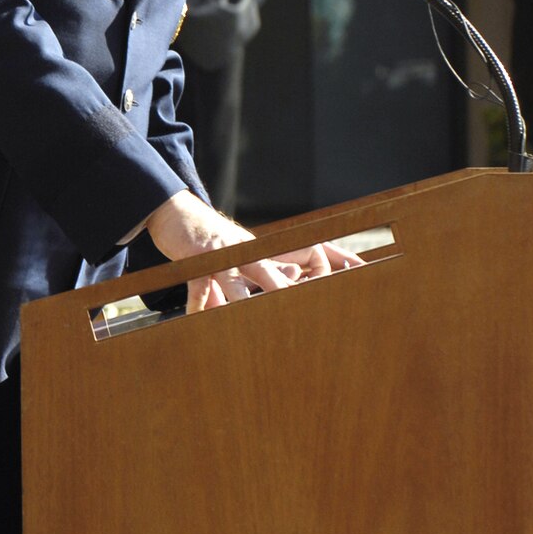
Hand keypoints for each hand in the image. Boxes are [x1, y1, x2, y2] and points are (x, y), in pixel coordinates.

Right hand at [144, 191, 364, 311]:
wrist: (177, 214)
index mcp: (263, 250)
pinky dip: (199, 304)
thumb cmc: (214, 239)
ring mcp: (221, 257)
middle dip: (286, 292)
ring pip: (236, 282)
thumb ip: (266, 271)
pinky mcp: (195, 261)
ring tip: (251, 318)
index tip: (355, 270)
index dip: (329, 261)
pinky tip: (198, 319)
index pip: (303, 254)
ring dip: (243, 301)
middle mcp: (246, 252)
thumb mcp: (243, 251)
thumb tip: (288, 287)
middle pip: (272, 273)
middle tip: (302, 312)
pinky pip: (198, 287)